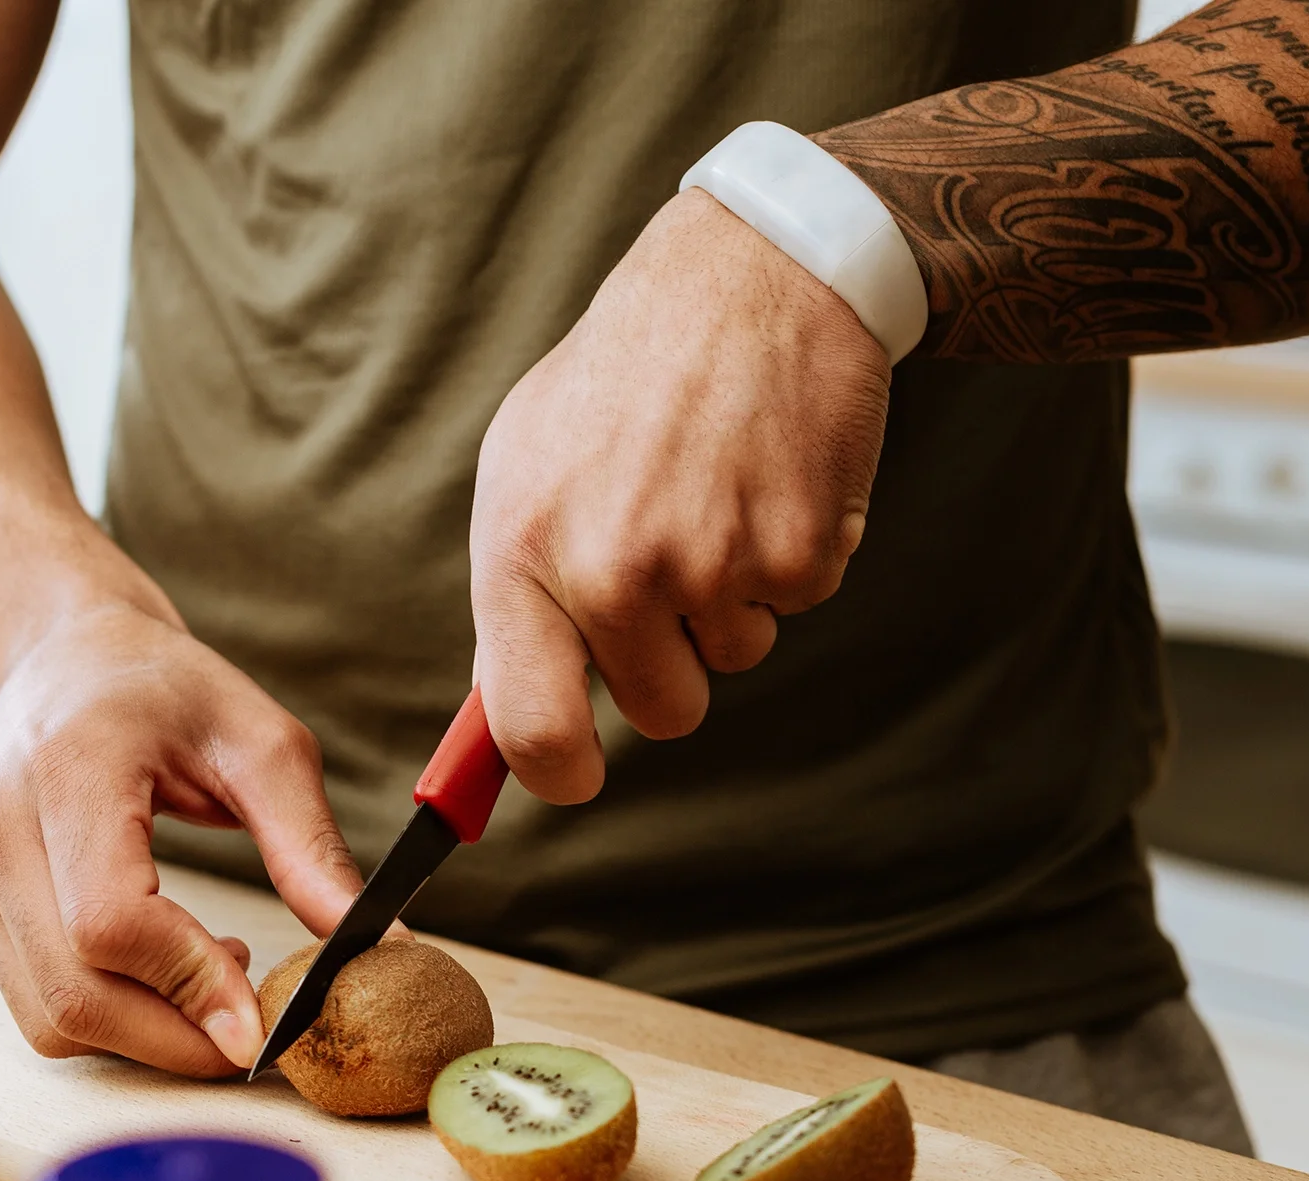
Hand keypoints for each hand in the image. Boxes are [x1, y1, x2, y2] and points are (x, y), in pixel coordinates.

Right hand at [0, 602, 364, 1075]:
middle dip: (176, 1039)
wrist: (55, 653)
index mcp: (69, 765)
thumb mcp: (260, 741)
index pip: (109, 918)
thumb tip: (378, 946)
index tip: (265, 1019)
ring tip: (218, 982)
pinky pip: (37, 1002)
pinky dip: (112, 1018)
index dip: (189, 984)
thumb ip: (309, 847)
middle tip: (258, 1031)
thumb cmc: (161, 687)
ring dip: (144, 1037)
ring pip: (49, 1015)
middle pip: (73, 989)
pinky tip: (169, 971)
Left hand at [470, 187, 891, 802]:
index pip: (530, 729)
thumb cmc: (621, 379)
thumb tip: (506, 716)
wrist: (749, 277)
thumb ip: (516, 594)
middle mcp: (614, 569)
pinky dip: (790, 556)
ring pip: (733, 658)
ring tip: (711, 492)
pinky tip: (765, 476)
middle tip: (667, 568)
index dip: (557, 775)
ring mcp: (712, 564)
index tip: (576, 775)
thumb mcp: (525, 465)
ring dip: (729, 601)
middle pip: (661, 712)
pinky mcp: (802, 551)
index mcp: (525, 551)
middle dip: (670, 666)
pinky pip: (795, 606)